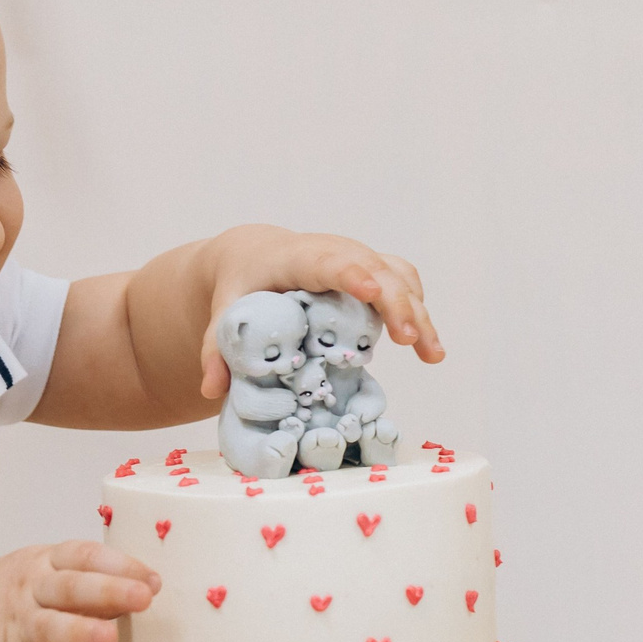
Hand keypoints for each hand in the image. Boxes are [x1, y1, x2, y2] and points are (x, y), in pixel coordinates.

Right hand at [0, 540, 158, 641]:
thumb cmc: (15, 596)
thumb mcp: (46, 574)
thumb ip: (91, 582)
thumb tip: (146, 587)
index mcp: (45, 562)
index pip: (84, 556)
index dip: (120, 565)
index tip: (152, 579)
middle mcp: (31, 590)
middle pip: (69, 587)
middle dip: (108, 590)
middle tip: (142, 597)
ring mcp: (17, 626)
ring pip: (49, 627)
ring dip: (80, 631)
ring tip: (110, 636)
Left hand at [197, 226, 443, 398]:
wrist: (255, 255)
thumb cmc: (240, 286)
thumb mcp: (224, 314)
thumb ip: (216, 350)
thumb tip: (210, 391)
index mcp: (296, 258)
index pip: (328, 263)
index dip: (352, 276)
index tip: (373, 293)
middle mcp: (334, 251)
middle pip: (375, 270)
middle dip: (396, 304)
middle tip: (410, 342)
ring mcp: (358, 257)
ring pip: (398, 276)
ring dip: (418, 313)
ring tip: (432, 356)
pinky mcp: (373, 268)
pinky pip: (403, 282)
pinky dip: (417, 311)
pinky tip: (427, 347)